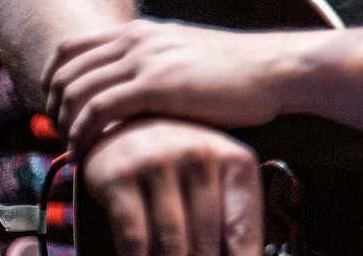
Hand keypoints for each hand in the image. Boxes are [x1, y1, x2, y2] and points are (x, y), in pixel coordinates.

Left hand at [45, 19, 299, 150]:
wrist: (277, 68)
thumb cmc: (243, 71)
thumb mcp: (190, 54)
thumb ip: (159, 62)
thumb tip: (139, 87)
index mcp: (144, 30)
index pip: (72, 47)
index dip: (53, 79)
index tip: (59, 108)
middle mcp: (138, 39)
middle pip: (65, 69)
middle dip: (52, 104)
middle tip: (61, 133)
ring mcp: (145, 60)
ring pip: (75, 90)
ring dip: (64, 123)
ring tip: (74, 145)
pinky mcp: (155, 85)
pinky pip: (97, 110)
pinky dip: (83, 133)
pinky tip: (88, 151)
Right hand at [80, 117, 260, 255]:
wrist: (129, 122)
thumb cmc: (182, 158)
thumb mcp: (218, 173)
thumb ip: (234, 212)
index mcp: (234, 158)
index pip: (243, 224)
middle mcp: (199, 156)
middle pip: (207, 238)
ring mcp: (158, 164)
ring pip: (171, 240)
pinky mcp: (120, 177)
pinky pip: (133, 235)